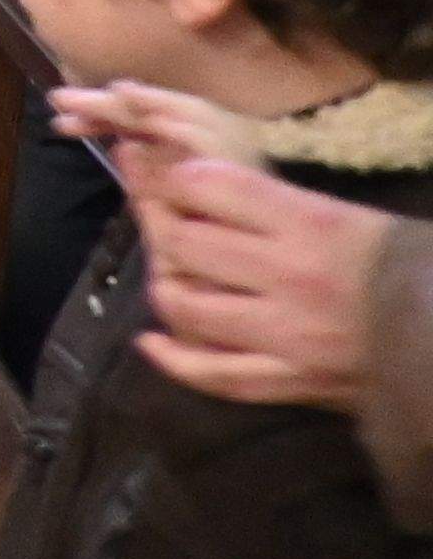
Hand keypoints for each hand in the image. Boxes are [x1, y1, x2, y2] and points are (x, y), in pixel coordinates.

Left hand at [69, 88, 394, 411]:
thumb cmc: (415, 268)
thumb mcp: (357, 218)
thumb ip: (281, 206)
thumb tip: (206, 188)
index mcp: (311, 223)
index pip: (211, 185)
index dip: (177, 177)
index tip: (168, 175)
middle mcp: (289, 275)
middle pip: (185, 243)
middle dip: (160, 224)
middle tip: (156, 218)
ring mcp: (287, 335)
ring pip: (187, 307)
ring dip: (166, 286)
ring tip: (166, 272)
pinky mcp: (293, 382)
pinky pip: (215, 374)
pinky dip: (175, 361)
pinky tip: (151, 342)